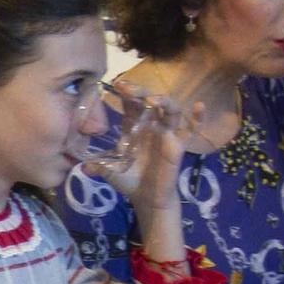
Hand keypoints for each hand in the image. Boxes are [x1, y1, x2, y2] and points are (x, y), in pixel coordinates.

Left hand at [99, 85, 199, 215]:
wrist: (146, 198)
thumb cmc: (129, 180)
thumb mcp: (110, 171)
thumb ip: (99, 166)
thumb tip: (83, 167)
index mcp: (133, 126)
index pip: (131, 103)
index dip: (126, 92)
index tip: (116, 84)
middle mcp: (150, 125)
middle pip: (149, 100)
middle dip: (140, 91)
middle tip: (128, 88)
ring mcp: (166, 133)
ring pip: (170, 110)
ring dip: (164, 101)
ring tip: (153, 100)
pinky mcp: (178, 145)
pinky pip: (191, 130)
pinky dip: (198, 118)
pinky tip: (200, 106)